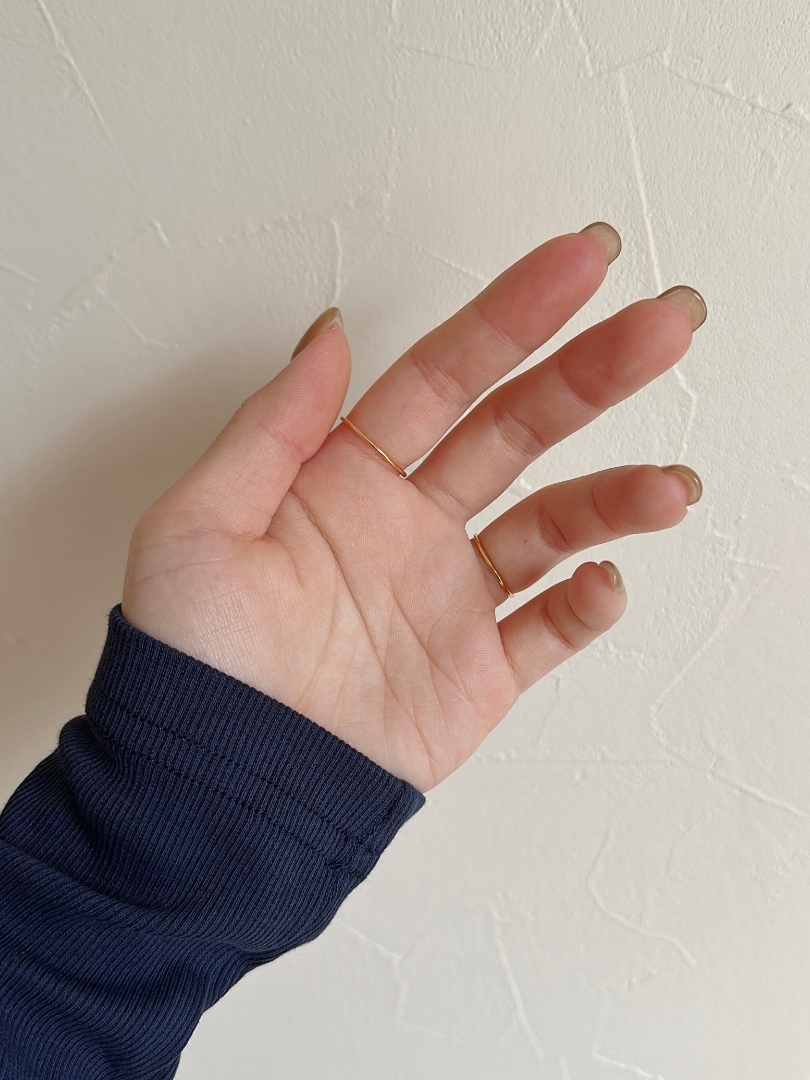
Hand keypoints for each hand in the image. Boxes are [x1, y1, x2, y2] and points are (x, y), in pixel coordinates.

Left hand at [122, 224, 704, 792]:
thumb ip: (272, 426)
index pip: (444, 377)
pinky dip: (585, 608)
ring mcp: (449, 596)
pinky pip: (547, 632)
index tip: (578, 264)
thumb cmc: (192, 656)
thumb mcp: (200, 522)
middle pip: (516, 431)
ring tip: (667, 488)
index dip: (510, 317)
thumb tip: (330, 335)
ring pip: (551, 526)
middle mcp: (409, 523)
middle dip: (590, 376)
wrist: (216, 785)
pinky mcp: (476, 671)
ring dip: (613, 500)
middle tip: (662, 328)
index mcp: (347, 476)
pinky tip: (603, 582)